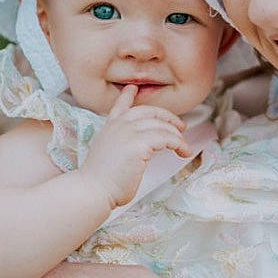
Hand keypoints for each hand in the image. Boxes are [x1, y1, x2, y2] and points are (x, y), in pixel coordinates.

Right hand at [83, 83, 191, 208]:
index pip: (119, 106)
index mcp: (110, 128)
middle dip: (167, 117)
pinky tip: (182, 152)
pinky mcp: (139, 144)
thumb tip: (138, 151)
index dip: (127, 96)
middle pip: (149, 112)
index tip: (132, 88)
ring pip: (161, 125)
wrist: (93, 190)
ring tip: (183, 146)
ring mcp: (128, 132)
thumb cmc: (100, 182)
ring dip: (176, 135)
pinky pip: (166, 138)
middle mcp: (119, 126)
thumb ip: (121, 146)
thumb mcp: (108, 155)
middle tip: (180, 126)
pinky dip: (178, 144)